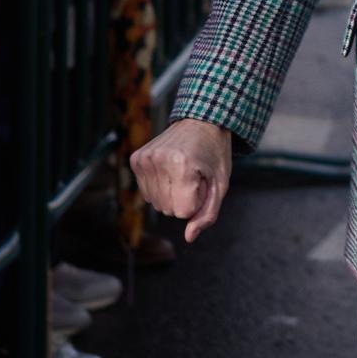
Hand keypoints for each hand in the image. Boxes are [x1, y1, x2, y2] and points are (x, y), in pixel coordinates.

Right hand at [130, 117, 232, 241]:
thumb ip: (207, 214)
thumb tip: (189, 238)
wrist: (201, 120)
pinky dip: (159, 186)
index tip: (204, 181)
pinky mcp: (136, 159)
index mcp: (182, 165)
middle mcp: (158, 160)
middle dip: (185, 199)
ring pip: (156, 203)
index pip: (183, 212)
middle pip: (168, 209)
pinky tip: (170, 169)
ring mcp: (145, 158)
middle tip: (194, 174)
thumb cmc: (214, 153)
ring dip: (171, 194)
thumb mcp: (220, 184)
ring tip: (183, 171)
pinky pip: (146, 192)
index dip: (198, 201)